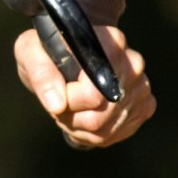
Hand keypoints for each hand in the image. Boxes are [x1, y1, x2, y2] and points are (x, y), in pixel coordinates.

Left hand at [12, 0, 155, 148]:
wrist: (69, 54)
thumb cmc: (47, 50)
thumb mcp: (31, 53)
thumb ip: (41, 74)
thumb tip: (57, 104)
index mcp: (109, 42)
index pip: (93, 93)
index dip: (68, 100)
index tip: (57, 91)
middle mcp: (133, 63)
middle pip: (100, 115)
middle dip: (72, 117)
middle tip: (61, 102)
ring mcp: (142, 86)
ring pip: (106, 130)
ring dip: (80, 127)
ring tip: (71, 107)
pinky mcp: (146, 105)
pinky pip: (117, 135)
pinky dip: (96, 134)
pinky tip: (85, 116)